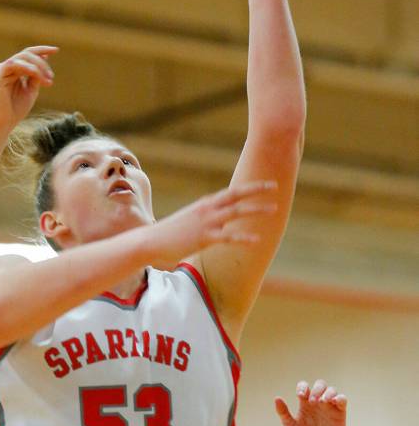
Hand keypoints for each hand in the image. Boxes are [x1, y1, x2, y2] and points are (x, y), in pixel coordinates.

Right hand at [0, 45, 56, 131]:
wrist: (1, 125)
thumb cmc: (14, 111)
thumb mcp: (30, 91)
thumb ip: (36, 77)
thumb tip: (44, 60)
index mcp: (10, 71)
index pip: (26, 55)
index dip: (41, 50)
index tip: (56, 50)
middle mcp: (4, 68)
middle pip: (26, 54)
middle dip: (42, 64)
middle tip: (51, 78)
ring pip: (22, 58)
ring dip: (38, 67)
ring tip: (48, 81)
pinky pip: (14, 64)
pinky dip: (28, 68)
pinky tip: (38, 75)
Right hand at [145, 179, 276, 270]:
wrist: (151, 241)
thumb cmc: (170, 233)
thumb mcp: (191, 221)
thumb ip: (206, 219)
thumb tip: (218, 222)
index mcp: (206, 204)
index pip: (232, 192)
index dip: (251, 188)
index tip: (267, 185)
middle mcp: (207, 209)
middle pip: (236, 195)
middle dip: (256, 190)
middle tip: (274, 186)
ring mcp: (206, 223)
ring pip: (236, 212)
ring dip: (256, 209)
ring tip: (274, 209)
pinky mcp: (203, 238)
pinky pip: (228, 237)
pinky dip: (243, 237)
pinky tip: (256, 240)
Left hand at [275, 380, 347, 425]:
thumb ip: (284, 413)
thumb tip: (276, 398)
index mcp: (306, 402)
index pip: (304, 386)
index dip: (302, 387)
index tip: (300, 396)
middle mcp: (318, 401)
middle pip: (320, 384)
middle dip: (316, 389)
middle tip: (312, 401)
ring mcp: (330, 406)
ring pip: (331, 389)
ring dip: (327, 393)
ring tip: (322, 402)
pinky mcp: (340, 412)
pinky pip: (342, 399)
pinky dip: (339, 397)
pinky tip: (334, 402)